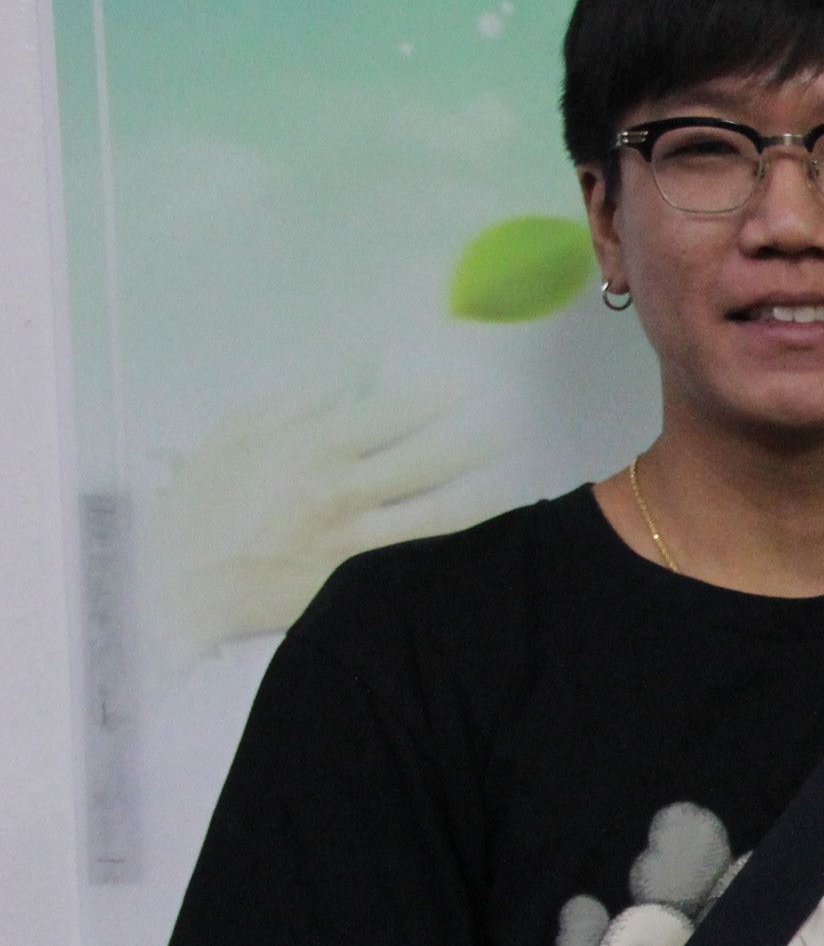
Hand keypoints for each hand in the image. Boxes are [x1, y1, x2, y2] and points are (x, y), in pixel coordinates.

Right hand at [139, 367, 486, 678]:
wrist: (180, 584)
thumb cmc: (208, 501)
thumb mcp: (243, 429)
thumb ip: (307, 393)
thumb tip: (363, 360)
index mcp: (314, 443)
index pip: (405, 407)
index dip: (453, 389)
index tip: (483, 376)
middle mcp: (346, 489)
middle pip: (442, 453)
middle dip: (488, 429)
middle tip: (520, 414)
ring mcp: (361, 539)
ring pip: (452, 508)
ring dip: (495, 483)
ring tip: (521, 463)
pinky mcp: (366, 580)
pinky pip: (431, 554)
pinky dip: (469, 536)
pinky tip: (498, 520)